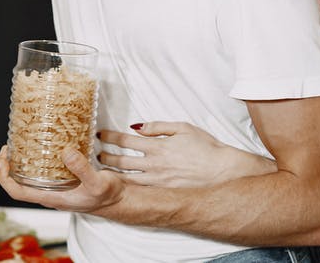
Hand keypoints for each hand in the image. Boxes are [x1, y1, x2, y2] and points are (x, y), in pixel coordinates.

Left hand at [0, 145, 125, 213]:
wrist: (121, 200)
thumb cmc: (109, 197)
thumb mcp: (98, 183)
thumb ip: (82, 169)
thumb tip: (65, 152)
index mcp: (52, 198)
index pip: (17, 192)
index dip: (4, 176)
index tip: (4, 158)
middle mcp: (50, 193)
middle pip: (18, 183)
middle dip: (8, 165)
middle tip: (9, 146)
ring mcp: (56, 187)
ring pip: (29, 176)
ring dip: (21, 161)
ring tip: (20, 142)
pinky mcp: (64, 179)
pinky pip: (43, 170)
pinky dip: (37, 157)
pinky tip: (42, 144)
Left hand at [97, 121, 276, 187]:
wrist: (223, 171)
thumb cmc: (206, 148)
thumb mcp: (183, 128)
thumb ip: (158, 127)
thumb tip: (137, 127)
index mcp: (158, 146)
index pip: (126, 140)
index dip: (110, 137)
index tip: (100, 135)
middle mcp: (154, 164)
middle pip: (121, 161)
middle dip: (106, 156)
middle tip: (96, 154)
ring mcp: (157, 181)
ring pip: (126, 177)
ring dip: (112, 173)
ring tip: (101, 170)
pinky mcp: (162, 192)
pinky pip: (138, 190)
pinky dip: (125, 187)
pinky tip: (117, 185)